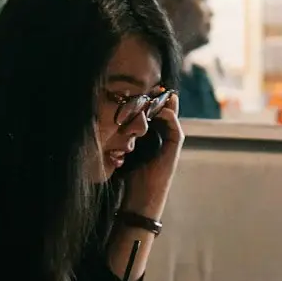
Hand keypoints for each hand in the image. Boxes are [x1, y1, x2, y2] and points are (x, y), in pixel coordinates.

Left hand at [124, 90, 183, 217]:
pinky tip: (161, 109)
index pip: (152, 113)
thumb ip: (121, 137)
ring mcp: (170, 142)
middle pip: (163, 112)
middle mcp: (162, 137)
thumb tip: (106, 121)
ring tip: (159, 91)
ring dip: (165, 104)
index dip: (148, 100)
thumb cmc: (129, 177)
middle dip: (159, 98)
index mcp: (150, 137)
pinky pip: (175, 128)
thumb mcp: (123, 151)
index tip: (140, 87)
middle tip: (154, 83)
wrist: (141, 197)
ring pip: (171, 117)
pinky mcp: (175, 148)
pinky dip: (169, 117)